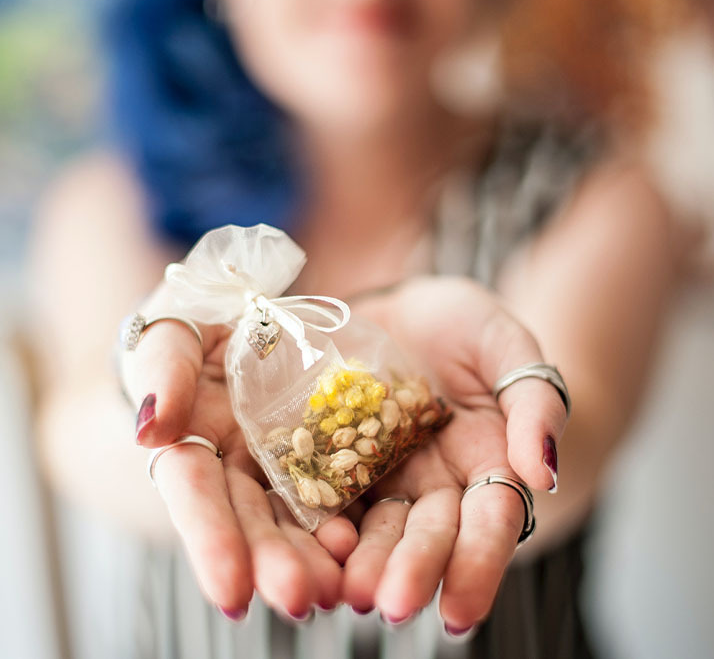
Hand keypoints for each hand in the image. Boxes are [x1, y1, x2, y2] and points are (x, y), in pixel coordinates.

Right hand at [120, 286, 358, 618]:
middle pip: (249, 519)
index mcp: (191, 439)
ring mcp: (278, 461)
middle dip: (273, 562)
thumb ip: (163, 370)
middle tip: (304, 600)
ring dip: (313, 557)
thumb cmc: (197, 316)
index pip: (195, 492)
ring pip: (293, 516)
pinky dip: (346, 519)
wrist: (245, 312)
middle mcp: (234, 462)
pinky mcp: (321, 451)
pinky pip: (335, 487)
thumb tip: (152, 428)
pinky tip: (362, 545)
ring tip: (339, 589)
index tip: (231, 592)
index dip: (210, 540)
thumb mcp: (173, 329)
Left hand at [340, 276, 567, 630]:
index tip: (459, 615)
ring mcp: (376, 473)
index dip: (476, 566)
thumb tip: (543, 473)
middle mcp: (429, 482)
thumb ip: (533, 404)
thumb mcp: (506, 347)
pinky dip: (312, 521)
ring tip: (341, 592)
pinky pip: (317, 490)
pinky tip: (300, 547)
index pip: (487, 522)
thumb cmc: (465, 325)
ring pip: (369, 525)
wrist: (403, 311)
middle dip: (409, 569)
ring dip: (357, 563)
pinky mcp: (328, 455)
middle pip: (423, 533)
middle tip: (388, 605)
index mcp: (483, 465)